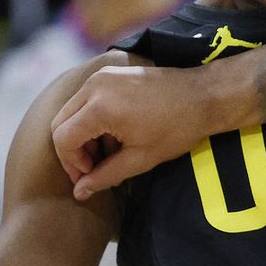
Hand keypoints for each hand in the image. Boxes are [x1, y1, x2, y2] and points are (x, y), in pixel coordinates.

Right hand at [51, 62, 224, 199]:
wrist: (205, 96)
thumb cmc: (178, 128)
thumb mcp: (140, 159)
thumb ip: (105, 176)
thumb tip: (80, 192)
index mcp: (99, 107)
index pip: (63, 139)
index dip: (72, 164)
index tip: (89, 178)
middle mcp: (94, 85)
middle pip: (60, 122)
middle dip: (73, 150)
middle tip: (94, 169)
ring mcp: (102, 75)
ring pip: (72, 110)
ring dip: (82, 135)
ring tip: (108, 154)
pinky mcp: (110, 73)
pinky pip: (87, 98)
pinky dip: (92, 119)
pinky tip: (114, 135)